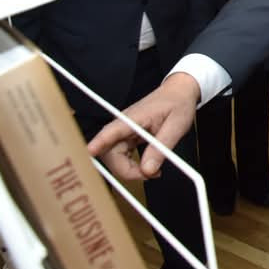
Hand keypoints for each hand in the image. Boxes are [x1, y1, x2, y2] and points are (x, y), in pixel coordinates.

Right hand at [87, 72, 201, 179]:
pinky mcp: (127, 137)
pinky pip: (122, 156)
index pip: (110, 132)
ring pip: (114, 157)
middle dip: (125, 170)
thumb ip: (161, 148)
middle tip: (149, 175)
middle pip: (109, 152)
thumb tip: (147, 170)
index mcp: (132, 118)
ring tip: (153, 172)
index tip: (89, 153)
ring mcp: (123, 132)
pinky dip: (133, 166)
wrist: (180, 92)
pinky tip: (148, 167)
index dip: (98, 143)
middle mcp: (122, 125)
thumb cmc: (178, 104)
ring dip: (129, 170)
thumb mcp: (176, 126)